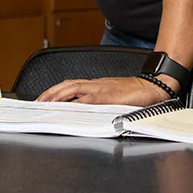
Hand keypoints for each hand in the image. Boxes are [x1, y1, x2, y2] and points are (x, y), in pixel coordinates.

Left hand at [36, 76, 175, 106]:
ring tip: (46, 103)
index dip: (56, 90)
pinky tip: (68, 108)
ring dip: (58, 95)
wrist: (153, 85)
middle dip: (51, 93)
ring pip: (74, 88)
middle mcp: (96, 84)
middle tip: (38, 102)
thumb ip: (100, 99)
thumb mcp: (114, 94)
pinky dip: (77, 103)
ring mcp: (101, 89)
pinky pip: (89, 99)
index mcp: (96, 84)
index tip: (44, 98)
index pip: (71, 85)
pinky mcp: (109, 96)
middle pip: (67, 85)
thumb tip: (85, 108)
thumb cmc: (136, 92)